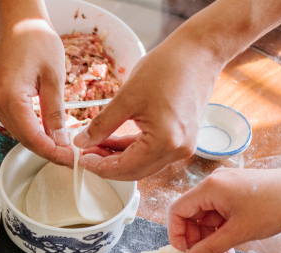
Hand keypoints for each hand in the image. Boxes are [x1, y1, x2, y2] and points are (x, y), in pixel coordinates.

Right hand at [0, 1, 71, 164]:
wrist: (15, 16)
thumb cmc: (35, 37)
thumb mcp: (54, 76)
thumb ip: (55, 113)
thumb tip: (60, 142)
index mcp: (9, 97)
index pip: (32, 138)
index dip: (53, 153)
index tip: (71, 160)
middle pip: (23, 138)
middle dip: (48, 150)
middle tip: (71, 157)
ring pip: (17, 132)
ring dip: (39, 141)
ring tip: (63, 146)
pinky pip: (12, 120)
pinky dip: (29, 129)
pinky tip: (46, 132)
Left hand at [71, 33, 220, 181]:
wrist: (199, 52)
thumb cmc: (167, 67)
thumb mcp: (126, 97)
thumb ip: (102, 124)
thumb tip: (81, 142)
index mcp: (165, 141)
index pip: (126, 167)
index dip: (100, 166)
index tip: (81, 159)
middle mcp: (178, 150)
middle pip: (135, 171)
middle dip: (108, 165)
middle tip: (85, 155)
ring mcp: (184, 146)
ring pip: (143, 164)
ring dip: (119, 158)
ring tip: (95, 146)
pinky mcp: (183, 139)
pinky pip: (153, 153)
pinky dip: (133, 150)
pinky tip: (112, 140)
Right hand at [167, 166, 280, 252]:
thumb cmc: (276, 205)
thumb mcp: (239, 232)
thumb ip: (210, 248)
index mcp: (210, 188)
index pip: (177, 211)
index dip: (176, 234)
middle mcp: (214, 185)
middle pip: (192, 216)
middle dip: (199, 242)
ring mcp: (226, 188)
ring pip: (208, 219)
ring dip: (213, 241)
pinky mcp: (237, 193)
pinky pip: (221, 216)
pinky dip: (224, 233)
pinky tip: (233, 250)